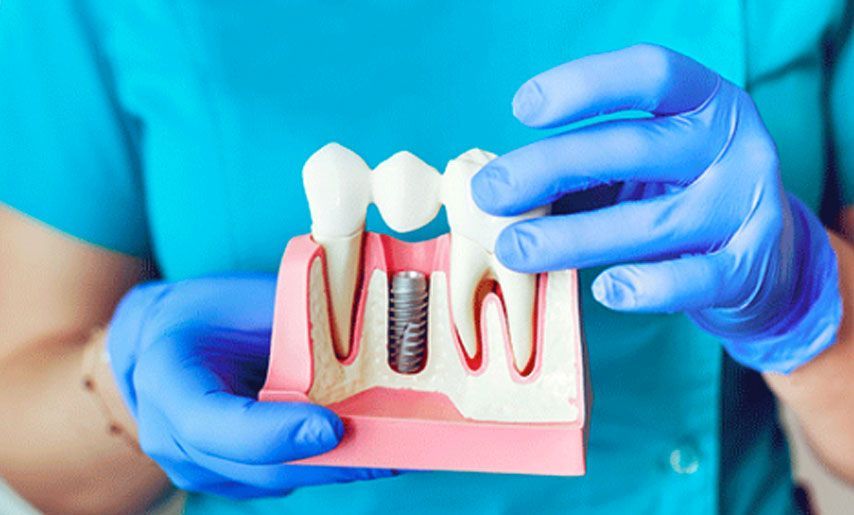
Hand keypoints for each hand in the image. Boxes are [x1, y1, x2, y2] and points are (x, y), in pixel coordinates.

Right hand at [106, 275, 393, 497]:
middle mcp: (169, 435)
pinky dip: (323, 464)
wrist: (168, 340)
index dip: (274, 432)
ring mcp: (195, 466)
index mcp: (167, 377)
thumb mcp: (249, 300)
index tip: (333, 428)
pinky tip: (363, 445)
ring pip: (275, 479)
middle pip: (256, 466)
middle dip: (329, 461)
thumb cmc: (213, 312)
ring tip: (392, 444)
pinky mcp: (226, 480)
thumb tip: (370, 334)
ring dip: (335, 466)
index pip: (214, 423)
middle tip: (392, 448)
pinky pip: (281, 478)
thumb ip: (297, 323)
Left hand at [472, 44, 841, 373]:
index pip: (650, 75)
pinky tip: (605, 290)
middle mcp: (732, 145)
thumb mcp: (642, 163)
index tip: (522, 110)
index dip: (585, 85)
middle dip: (552, 167)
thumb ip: (585, 166)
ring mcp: (746, 206)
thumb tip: (498, 185)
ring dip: (574, 237)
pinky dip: (646, 287)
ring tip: (515, 250)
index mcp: (703, 101)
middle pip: (636, 147)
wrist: (767, 258)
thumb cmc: (679, 195)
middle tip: (490, 192)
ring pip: (654, 222)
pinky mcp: (749, 268)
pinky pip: (694, 280)